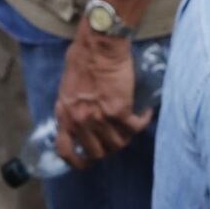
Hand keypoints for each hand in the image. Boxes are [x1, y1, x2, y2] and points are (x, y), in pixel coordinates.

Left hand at [51, 27, 149, 167]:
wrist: (99, 45)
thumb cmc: (82, 57)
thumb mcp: (66, 88)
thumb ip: (71, 107)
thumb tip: (79, 117)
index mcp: (64, 115)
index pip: (65, 151)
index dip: (77, 163)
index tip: (86, 163)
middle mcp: (80, 121)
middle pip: (97, 152)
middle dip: (108, 149)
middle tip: (116, 140)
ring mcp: (99, 118)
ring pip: (118, 144)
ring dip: (127, 137)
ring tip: (131, 126)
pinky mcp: (119, 111)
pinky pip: (134, 128)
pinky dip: (142, 122)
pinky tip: (145, 113)